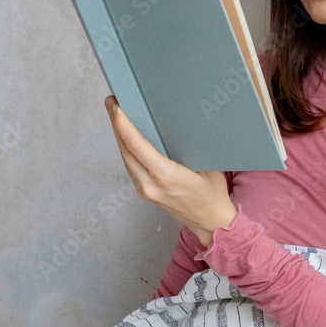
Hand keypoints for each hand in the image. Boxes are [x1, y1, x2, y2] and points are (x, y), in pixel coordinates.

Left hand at [104, 95, 235, 245]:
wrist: (210, 223)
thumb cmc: (213, 194)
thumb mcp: (206, 166)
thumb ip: (186, 149)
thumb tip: (172, 124)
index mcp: (166, 176)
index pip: (136, 145)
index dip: (122, 123)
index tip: (116, 105)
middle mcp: (150, 184)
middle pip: (124, 150)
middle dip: (116, 124)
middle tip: (113, 103)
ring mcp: (145, 191)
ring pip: (125, 159)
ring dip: (119, 137)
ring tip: (118, 116)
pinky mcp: (145, 193)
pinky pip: (130, 167)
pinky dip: (127, 150)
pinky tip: (128, 138)